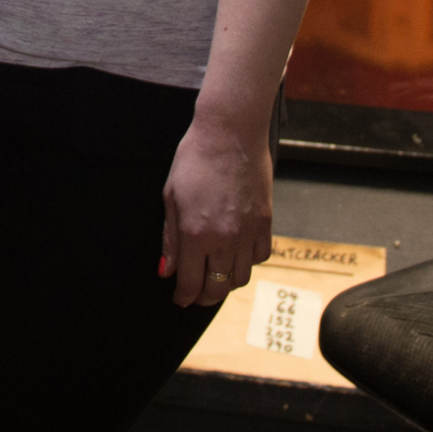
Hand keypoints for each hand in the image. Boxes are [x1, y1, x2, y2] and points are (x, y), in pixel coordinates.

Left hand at [160, 111, 272, 306]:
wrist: (230, 132)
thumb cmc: (195, 159)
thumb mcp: (171, 196)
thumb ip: (170, 237)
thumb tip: (166, 270)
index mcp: (195, 234)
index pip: (190, 283)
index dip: (183, 297)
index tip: (179, 299)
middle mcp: (224, 239)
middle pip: (217, 288)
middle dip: (203, 297)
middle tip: (195, 294)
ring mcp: (248, 232)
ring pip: (240, 278)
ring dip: (226, 283)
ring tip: (215, 274)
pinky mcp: (266, 222)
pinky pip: (260, 256)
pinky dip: (248, 262)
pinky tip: (236, 254)